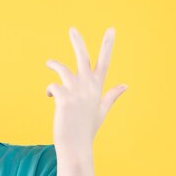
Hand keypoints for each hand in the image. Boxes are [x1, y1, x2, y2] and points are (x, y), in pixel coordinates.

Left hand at [46, 27, 126, 153]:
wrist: (76, 146)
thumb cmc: (87, 130)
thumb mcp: (101, 111)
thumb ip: (112, 95)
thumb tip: (126, 85)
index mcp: (97, 88)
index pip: (104, 62)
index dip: (107, 45)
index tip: (111, 29)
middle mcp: (88, 87)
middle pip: (83, 58)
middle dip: (78, 42)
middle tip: (72, 29)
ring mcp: (76, 92)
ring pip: (63, 69)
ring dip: (55, 64)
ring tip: (50, 63)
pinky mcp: (63, 98)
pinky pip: (53, 86)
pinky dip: (50, 90)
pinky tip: (51, 96)